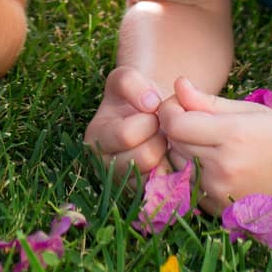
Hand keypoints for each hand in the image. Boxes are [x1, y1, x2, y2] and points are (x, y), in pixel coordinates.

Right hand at [86, 65, 172, 182]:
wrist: (149, 114)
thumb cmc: (135, 95)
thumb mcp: (126, 78)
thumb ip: (131, 82)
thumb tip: (150, 104)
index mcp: (96, 138)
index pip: (126, 135)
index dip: (148, 120)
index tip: (153, 112)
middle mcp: (105, 166)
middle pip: (144, 158)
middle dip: (160, 138)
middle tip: (162, 128)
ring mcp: (125, 183)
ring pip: (158, 174)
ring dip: (168, 154)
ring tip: (164, 140)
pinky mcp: (145, 194)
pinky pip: (168, 186)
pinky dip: (175, 169)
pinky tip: (171, 154)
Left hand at [156, 76, 271, 212]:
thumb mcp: (248, 110)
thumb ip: (207, 101)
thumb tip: (177, 84)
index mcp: (234, 135)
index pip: (176, 124)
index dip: (170, 110)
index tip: (178, 104)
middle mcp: (225, 166)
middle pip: (174, 142)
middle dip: (177, 128)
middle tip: (194, 120)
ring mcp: (221, 191)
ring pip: (177, 163)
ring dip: (182, 149)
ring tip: (207, 142)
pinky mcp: (219, 208)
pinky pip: (188, 183)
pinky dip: (191, 171)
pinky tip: (213, 163)